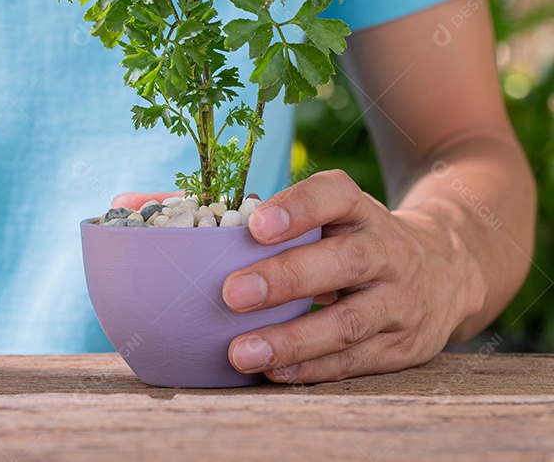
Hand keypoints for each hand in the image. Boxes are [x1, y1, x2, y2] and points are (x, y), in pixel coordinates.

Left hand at [114, 170, 484, 382]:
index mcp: (354, 207)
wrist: (445, 271)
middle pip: (341, 261)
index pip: (332, 195)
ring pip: (349, 322)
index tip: (253, 222)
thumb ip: (224, 208)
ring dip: (293, 340)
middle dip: (286, 278)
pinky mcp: (403, 347)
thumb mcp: (313, 213)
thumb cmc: (341, 237)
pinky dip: (312, 370)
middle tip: (231, 294)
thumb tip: (122, 203)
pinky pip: (354, 361)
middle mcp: (384, 249)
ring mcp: (400, 300)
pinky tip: (272, 374)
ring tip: (240, 352)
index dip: (296, 207)